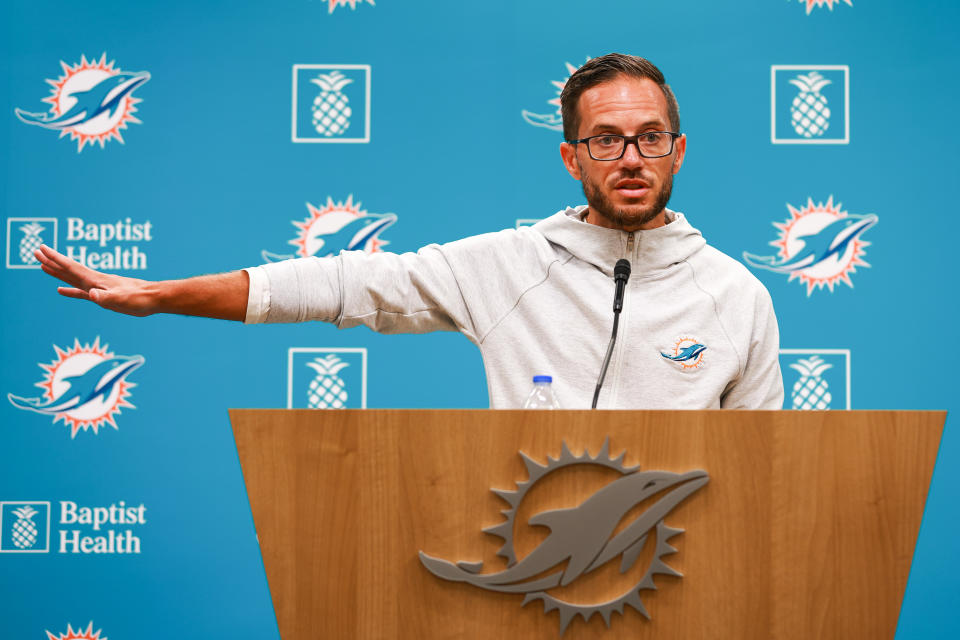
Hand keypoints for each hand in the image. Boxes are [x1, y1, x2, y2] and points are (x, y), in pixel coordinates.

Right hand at [35, 245, 158, 316]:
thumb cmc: (140, 299)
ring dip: (58, 273)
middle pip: (68, 269)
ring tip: (43, 266)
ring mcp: (99, 287)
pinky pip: (81, 291)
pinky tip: (61, 291)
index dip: (56, 258)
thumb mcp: (121, 300)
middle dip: (52, 261)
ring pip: (73, 278)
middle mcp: (95, 281)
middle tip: (35, 252)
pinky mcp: (103, 296)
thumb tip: (90, 294)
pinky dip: (70, 290)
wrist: (155, 298)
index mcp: (96, 280)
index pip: (71, 267)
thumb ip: (105, 298)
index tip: (41, 248)